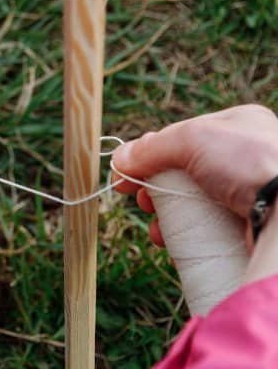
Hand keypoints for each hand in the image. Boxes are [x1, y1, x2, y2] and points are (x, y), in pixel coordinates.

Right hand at [113, 104, 277, 245]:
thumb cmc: (249, 162)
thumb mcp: (191, 139)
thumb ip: (151, 147)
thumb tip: (119, 159)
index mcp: (238, 126)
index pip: (181, 138)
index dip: (149, 156)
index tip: (124, 176)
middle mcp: (246, 157)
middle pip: (183, 173)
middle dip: (156, 190)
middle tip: (143, 204)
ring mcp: (249, 192)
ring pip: (194, 203)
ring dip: (167, 217)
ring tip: (158, 231)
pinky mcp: (250, 224)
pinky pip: (208, 228)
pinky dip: (185, 236)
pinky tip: (173, 243)